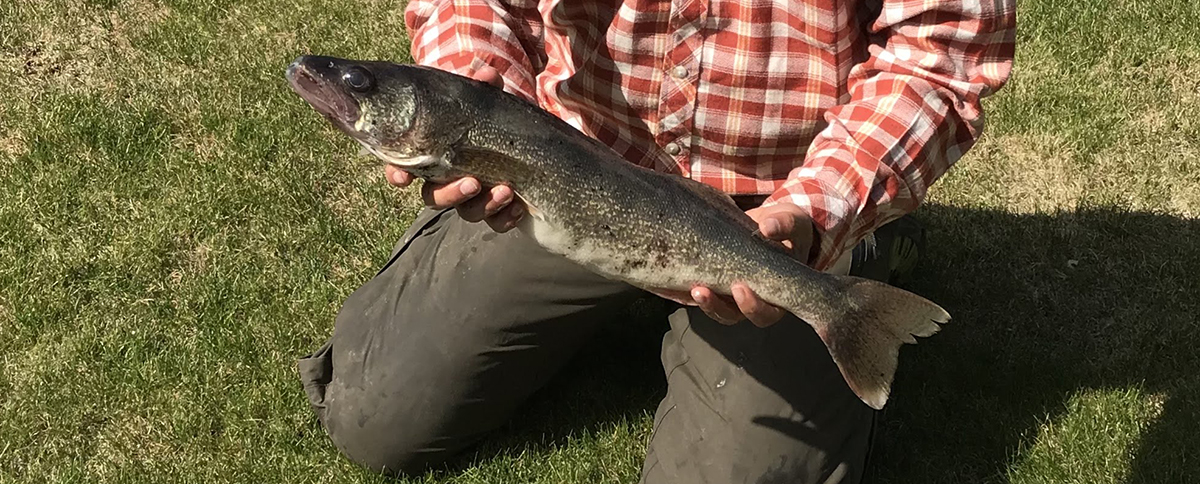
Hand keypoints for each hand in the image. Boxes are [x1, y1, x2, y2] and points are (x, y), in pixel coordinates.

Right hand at [383, 64, 524, 231]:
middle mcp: (448, 179)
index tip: (403, 178)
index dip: (398, 174)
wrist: (526, 137)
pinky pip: (495, 223)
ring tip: (506, 190)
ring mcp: (472, 198)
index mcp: (434, 153)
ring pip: (466, 213)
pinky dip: (504, 217)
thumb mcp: (487, 101)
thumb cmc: (492, 119)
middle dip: (451, 194)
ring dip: (483, 205)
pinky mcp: (496, 210)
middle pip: (434, 198)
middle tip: (473, 182)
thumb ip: (483, 89)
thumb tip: (487, 75)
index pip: (403, 167)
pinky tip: (518, 206)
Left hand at [651, 203, 815, 326]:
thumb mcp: (793, 221)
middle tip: (703, 289)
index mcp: (778, 294)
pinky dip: (686, 288)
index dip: (753, 306)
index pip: (767, 312)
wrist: (768, 222)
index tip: (739, 287)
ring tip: (691, 287)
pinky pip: (700, 293)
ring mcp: (731, 294)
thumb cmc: (787, 227)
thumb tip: (767, 227)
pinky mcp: (714, 282)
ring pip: (715, 309)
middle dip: (717, 306)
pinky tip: (675, 276)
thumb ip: (785, 224)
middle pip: (734, 316)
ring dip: (702, 301)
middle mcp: (754, 299)